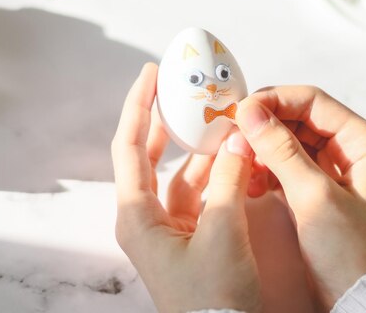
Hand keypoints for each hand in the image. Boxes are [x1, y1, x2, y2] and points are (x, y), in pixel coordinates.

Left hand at [112, 63, 261, 312]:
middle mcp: (146, 219)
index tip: (150, 74)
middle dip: (163, 120)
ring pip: (181, 174)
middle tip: (177, 87)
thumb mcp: (221, 234)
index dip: (138, 106)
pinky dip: (217, 174)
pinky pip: (201, 194)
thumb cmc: (212, 301)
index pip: (129, 147)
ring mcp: (169, 228)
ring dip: (201, 149)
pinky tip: (234, 156)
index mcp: (136, 216)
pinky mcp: (192, 237)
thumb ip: (227, 181)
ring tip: (220, 119)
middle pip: (148, 156)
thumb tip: (236, 139)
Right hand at [235, 86, 365, 308]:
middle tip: (234, 133)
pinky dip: (267, 169)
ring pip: (290, 142)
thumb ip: (282, 150)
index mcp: (365, 143)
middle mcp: (352, 150)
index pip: (313, 101)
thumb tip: (251, 113)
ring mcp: (335, 170)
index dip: (275, 101)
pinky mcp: (318, 189)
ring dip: (263, 148)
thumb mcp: (314, 197)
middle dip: (265, 125)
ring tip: (241, 160)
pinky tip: (251, 180)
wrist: (358, 298)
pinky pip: (287, 165)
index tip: (242, 110)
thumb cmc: (352, 254)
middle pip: (300, 119)